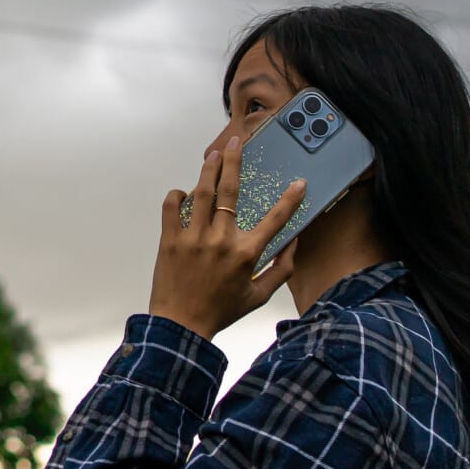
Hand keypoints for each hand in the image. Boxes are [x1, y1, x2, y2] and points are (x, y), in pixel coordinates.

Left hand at [148, 134, 305, 339]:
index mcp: (246, 254)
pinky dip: (176, 196)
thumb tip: (293, 243)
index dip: (290, 200)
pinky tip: (183, 193)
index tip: (299, 182)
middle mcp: (221, 241)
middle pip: (230, 190)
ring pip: (201, 192)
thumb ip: (281, 270)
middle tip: (235, 140)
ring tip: (213, 153)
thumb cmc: (221, 311)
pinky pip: (171, 207)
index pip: (274, 220)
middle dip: (234, 161)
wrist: (181, 327)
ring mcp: (193, 238)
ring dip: (208, 168)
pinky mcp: (170, 240)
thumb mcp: (258, 297)